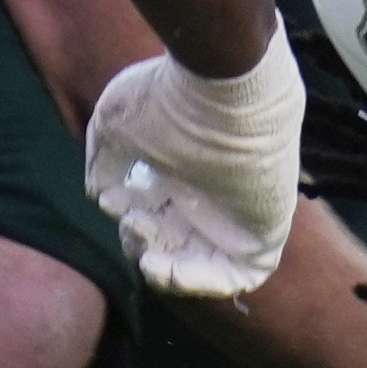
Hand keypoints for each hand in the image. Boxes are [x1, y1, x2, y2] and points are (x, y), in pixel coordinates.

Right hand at [82, 46, 306, 296]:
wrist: (224, 85)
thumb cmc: (169, 98)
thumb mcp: (116, 125)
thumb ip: (104, 162)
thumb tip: (103, 198)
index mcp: (178, 173)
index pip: (154, 218)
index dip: (131, 225)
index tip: (117, 206)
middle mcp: (208, 194)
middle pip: (172, 243)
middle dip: (145, 246)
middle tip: (138, 226)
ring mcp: (236, 214)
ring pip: (202, 263)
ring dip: (170, 272)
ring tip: (152, 260)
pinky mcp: (264, 229)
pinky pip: (243, 273)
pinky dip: (205, 283)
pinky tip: (173, 271)